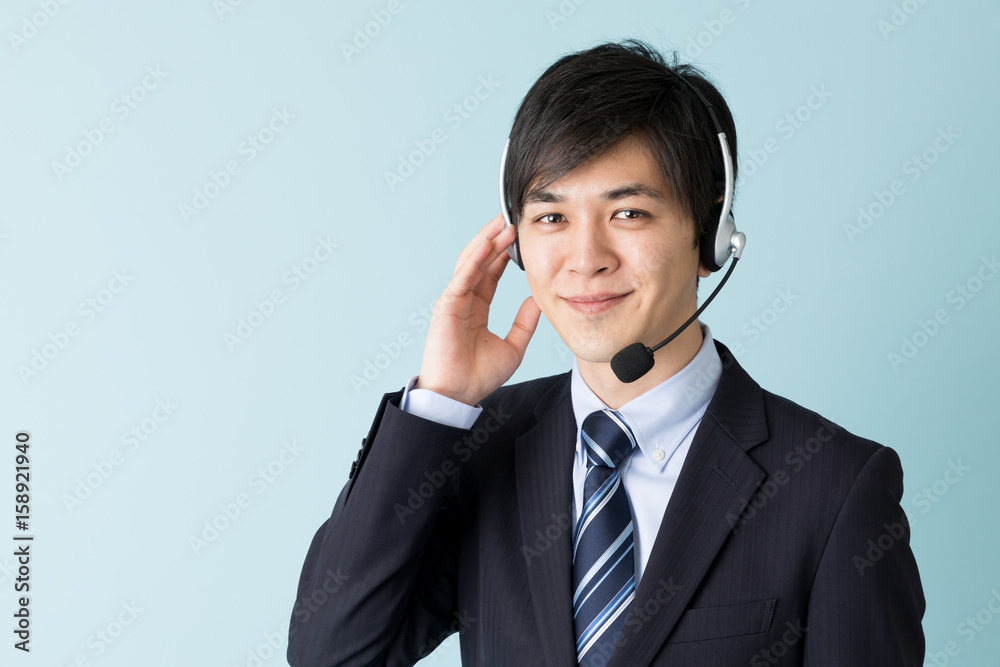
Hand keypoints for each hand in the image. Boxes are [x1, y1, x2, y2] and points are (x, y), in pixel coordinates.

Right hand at [415, 214, 541, 406]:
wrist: (458, 395)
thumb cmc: (479, 377)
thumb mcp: (513, 347)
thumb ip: (525, 324)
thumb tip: (538, 301)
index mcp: (477, 309)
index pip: (490, 274)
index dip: (503, 255)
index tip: (517, 238)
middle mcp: (463, 301)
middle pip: (479, 263)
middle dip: (494, 240)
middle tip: (510, 219)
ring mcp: (453, 302)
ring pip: (470, 264)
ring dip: (485, 242)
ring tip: (500, 223)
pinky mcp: (446, 306)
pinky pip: (463, 278)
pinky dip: (474, 260)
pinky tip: (487, 244)